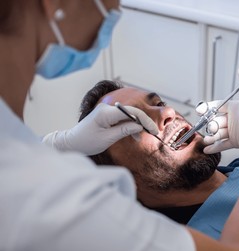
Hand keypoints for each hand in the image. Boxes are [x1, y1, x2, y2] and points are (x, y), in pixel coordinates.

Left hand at [42, 103, 157, 154]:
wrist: (72, 143)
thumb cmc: (86, 142)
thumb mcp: (107, 139)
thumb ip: (124, 130)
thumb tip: (139, 126)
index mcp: (106, 113)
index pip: (131, 112)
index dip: (144, 120)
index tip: (154, 130)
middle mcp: (107, 108)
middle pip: (131, 112)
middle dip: (143, 122)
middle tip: (153, 133)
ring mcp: (107, 111)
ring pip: (128, 116)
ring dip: (136, 125)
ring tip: (141, 138)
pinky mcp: (107, 116)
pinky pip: (123, 118)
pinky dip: (129, 126)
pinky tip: (134, 135)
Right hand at [200, 67, 238, 153]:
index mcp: (234, 108)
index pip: (217, 106)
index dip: (207, 108)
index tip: (200, 111)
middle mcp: (232, 119)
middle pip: (215, 121)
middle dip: (211, 125)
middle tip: (213, 128)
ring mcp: (233, 131)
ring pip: (217, 133)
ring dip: (211, 137)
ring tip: (208, 140)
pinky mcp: (235, 142)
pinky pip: (222, 145)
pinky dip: (214, 147)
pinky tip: (207, 149)